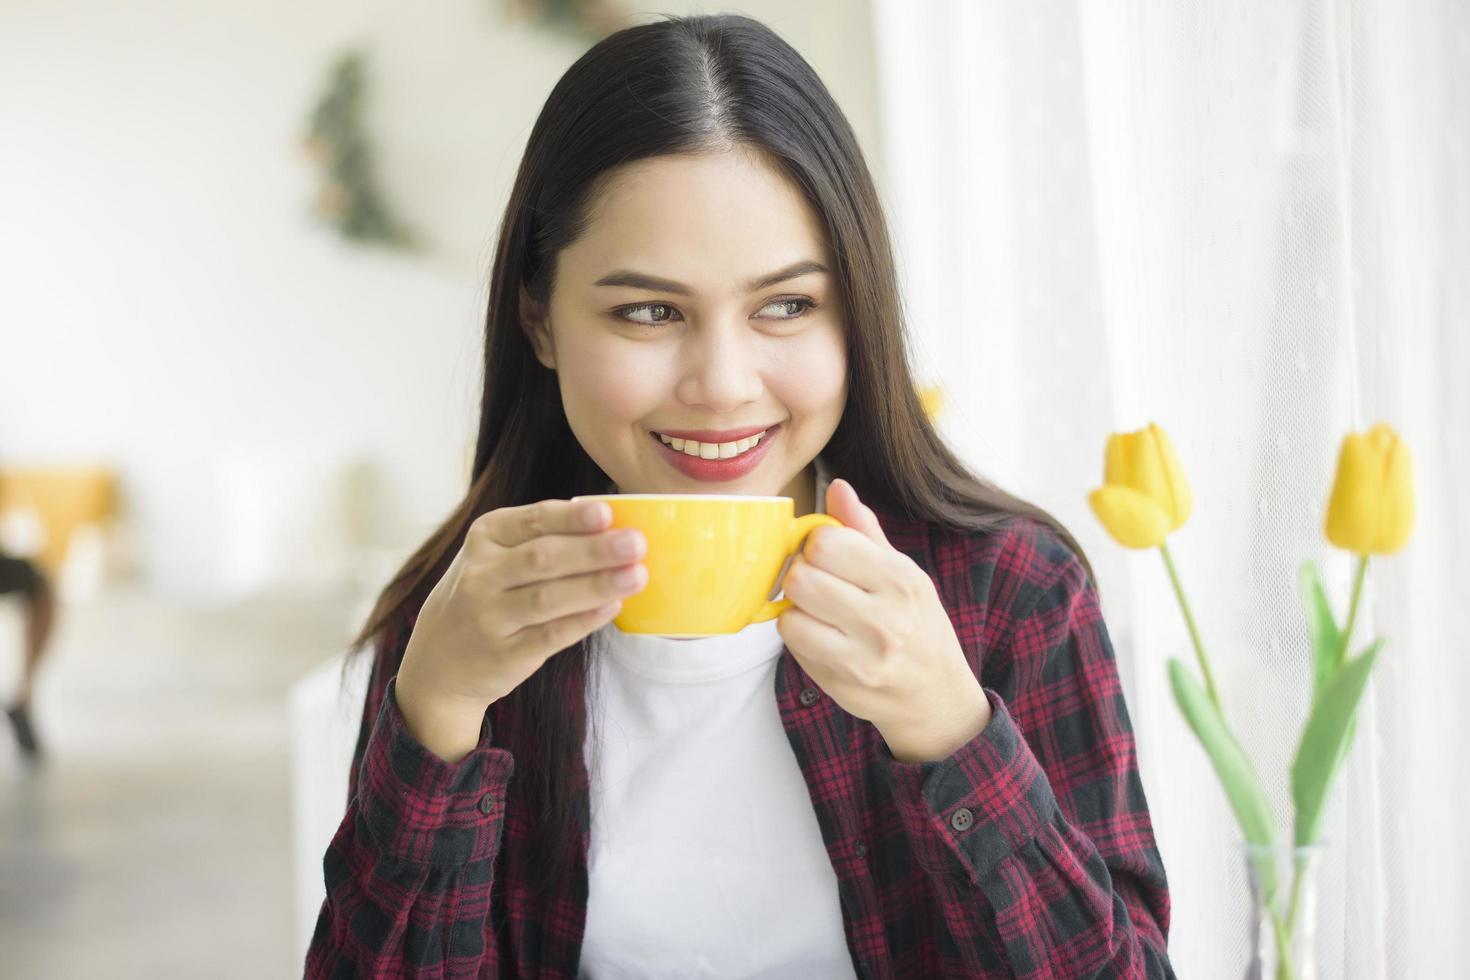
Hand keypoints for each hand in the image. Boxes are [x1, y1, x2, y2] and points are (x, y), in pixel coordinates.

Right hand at [396, 498, 648, 721]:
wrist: (438, 661)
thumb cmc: (486, 594)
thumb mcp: (496, 556)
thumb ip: (542, 539)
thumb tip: (613, 526)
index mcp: (484, 538)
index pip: (532, 521)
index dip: (570, 518)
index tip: (606, 512)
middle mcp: (481, 575)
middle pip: (543, 558)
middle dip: (593, 550)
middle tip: (635, 544)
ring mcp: (489, 617)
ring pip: (548, 598)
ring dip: (596, 585)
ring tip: (636, 575)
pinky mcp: (504, 654)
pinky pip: (550, 635)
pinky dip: (583, 621)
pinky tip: (612, 608)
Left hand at [777, 478, 991, 762]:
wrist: (937, 696)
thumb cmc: (917, 625)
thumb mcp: (904, 573)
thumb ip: (865, 531)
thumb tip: (838, 487)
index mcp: (900, 580)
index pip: (827, 542)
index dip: (816, 544)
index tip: (826, 554)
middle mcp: (884, 619)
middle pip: (802, 577)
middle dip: (801, 574)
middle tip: (817, 582)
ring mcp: (861, 657)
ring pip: (791, 614)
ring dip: (796, 608)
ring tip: (817, 610)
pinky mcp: (841, 684)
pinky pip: (793, 646)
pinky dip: (799, 636)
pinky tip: (820, 635)